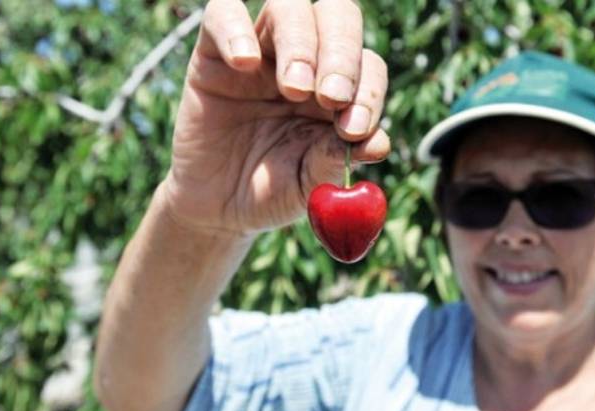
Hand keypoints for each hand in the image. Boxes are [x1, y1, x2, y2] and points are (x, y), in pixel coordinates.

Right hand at [163, 0, 388, 235]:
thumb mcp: (309, 183)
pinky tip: (245, 64)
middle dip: (341, 54)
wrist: (219, 207)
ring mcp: (262, 51)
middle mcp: (308, 60)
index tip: (354, 129)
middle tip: (331, 97)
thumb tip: (378, 144)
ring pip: (289, 8)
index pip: (368, 66)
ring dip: (300, 43)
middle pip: (338, 18)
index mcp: (340, 89)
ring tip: (294, 89)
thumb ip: (337, 160)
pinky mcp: (215, 52)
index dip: (369, 92)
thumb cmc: (273, 191)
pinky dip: (236, 30)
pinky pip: (223, 12)